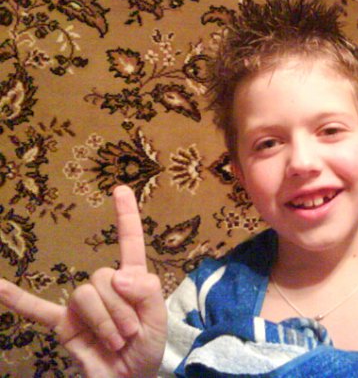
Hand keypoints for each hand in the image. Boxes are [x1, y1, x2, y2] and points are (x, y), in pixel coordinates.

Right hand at [0, 186, 166, 377]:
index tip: (120, 189)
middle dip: (121, 308)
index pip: (130, 243)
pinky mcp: (64, 325)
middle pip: (105, 276)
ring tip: (115, 342)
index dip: (126, 217)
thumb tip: (118, 276)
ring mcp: (82, 305)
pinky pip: (39, 309)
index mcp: (132, 281)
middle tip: (131, 333)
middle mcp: (106, 287)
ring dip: (104, 321)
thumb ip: (147, 292)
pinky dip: (18, 299)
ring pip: (85, 294)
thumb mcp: (158, 318)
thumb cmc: (146, 349)